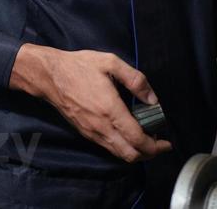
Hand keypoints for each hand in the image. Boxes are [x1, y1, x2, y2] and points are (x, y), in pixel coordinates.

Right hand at [9, 44, 172, 162]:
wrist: (49, 76)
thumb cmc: (79, 66)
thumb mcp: (110, 62)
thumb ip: (135, 79)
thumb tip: (153, 99)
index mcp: (110, 110)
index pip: (137, 139)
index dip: (155, 145)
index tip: (167, 142)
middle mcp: (101, 127)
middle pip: (130, 154)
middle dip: (149, 154)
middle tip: (160, 144)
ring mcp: (92, 132)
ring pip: (118, 154)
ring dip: (136, 153)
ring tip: (147, 140)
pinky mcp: (86, 133)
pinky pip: (108, 148)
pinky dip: (123, 148)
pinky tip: (128, 135)